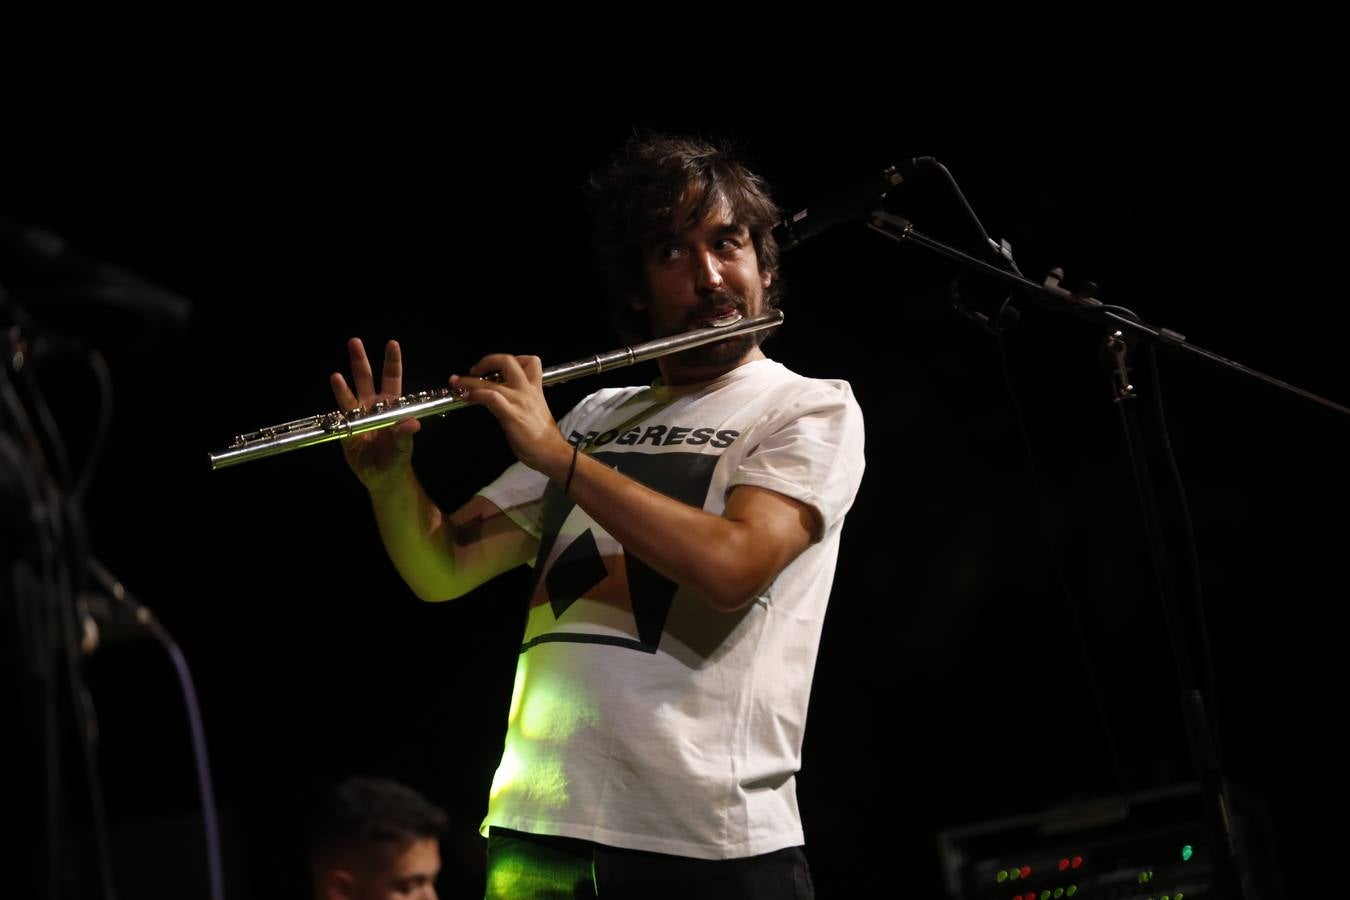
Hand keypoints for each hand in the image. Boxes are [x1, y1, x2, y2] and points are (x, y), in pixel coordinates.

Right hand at [330, 338, 421, 490]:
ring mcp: (358, 416)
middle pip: (367, 379)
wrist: (382, 478)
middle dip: (361, 360)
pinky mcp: (346, 429)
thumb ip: (405, 435)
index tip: (392, 343)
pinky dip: (338, 398)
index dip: (392, 362)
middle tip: (355, 341)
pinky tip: (335, 382)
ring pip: (350, 393)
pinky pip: (341, 413)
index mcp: (391, 407)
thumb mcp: (403, 449)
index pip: (392, 379)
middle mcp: (373, 406)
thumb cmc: (396, 460)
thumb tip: (414, 423)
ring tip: (336, 373)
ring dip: (345, 380)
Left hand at [451, 354, 571, 478]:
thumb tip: (499, 400)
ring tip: (457, 383)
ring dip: (469, 380)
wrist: (552, 452)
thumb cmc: (543, 437)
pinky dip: (475, 394)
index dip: (510, 360)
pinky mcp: (511, 414)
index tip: (496, 367)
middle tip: (474, 370)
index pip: (529, 361)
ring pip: (490, 381)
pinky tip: (467, 398)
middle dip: (487, 360)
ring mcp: (519, 401)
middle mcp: (527, 390)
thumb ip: (519, 401)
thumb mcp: (534, 411)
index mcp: (535, 389)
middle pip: (508, 360)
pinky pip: (491, 397)